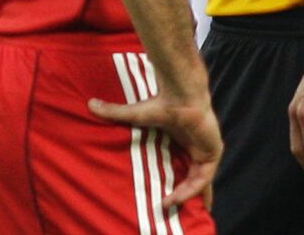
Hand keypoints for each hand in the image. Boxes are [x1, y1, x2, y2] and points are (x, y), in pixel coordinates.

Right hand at [90, 88, 222, 210]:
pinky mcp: (213, 152)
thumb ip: (114, 113)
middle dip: (186, 195)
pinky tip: (175, 199)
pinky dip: (191, 190)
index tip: (165, 195)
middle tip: (170, 209)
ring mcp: (206, 149)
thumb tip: (90, 104)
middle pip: (195, 177)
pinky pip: (203, 178)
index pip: (183, 165)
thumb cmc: (161, 103)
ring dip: (185, 196)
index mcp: (183, 139)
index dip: (178, 181)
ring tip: (167, 208)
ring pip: (199, 181)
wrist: (180, 95)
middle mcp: (196, 145)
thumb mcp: (134, 115)